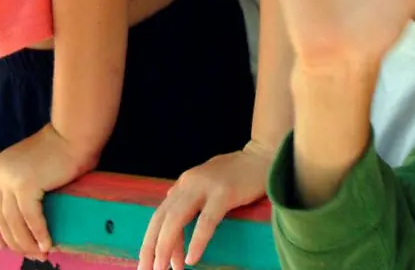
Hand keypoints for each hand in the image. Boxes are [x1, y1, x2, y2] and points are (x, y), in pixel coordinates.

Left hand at [0, 124, 84, 255]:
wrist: (74, 133)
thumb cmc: (62, 147)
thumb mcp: (32, 166)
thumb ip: (24, 183)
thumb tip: (27, 216)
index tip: (1, 243)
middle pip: (0, 216)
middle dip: (13, 240)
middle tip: (28, 255)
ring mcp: (10, 179)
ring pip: (13, 221)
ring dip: (26, 242)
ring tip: (40, 254)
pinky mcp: (26, 185)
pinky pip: (30, 217)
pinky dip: (39, 233)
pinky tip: (47, 244)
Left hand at [138, 144, 273, 269]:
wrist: (265, 155)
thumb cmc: (240, 172)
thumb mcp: (207, 181)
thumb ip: (189, 196)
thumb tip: (172, 214)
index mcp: (184, 183)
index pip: (160, 215)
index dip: (151, 240)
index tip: (149, 261)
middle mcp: (188, 183)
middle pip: (161, 219)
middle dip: (151, 247)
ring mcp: (205, 187)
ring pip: (176, 220)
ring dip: (167, 247)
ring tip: (164, 269)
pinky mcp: (224, 193)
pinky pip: (206, 221)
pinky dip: (196, 241)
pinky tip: (191, 259)